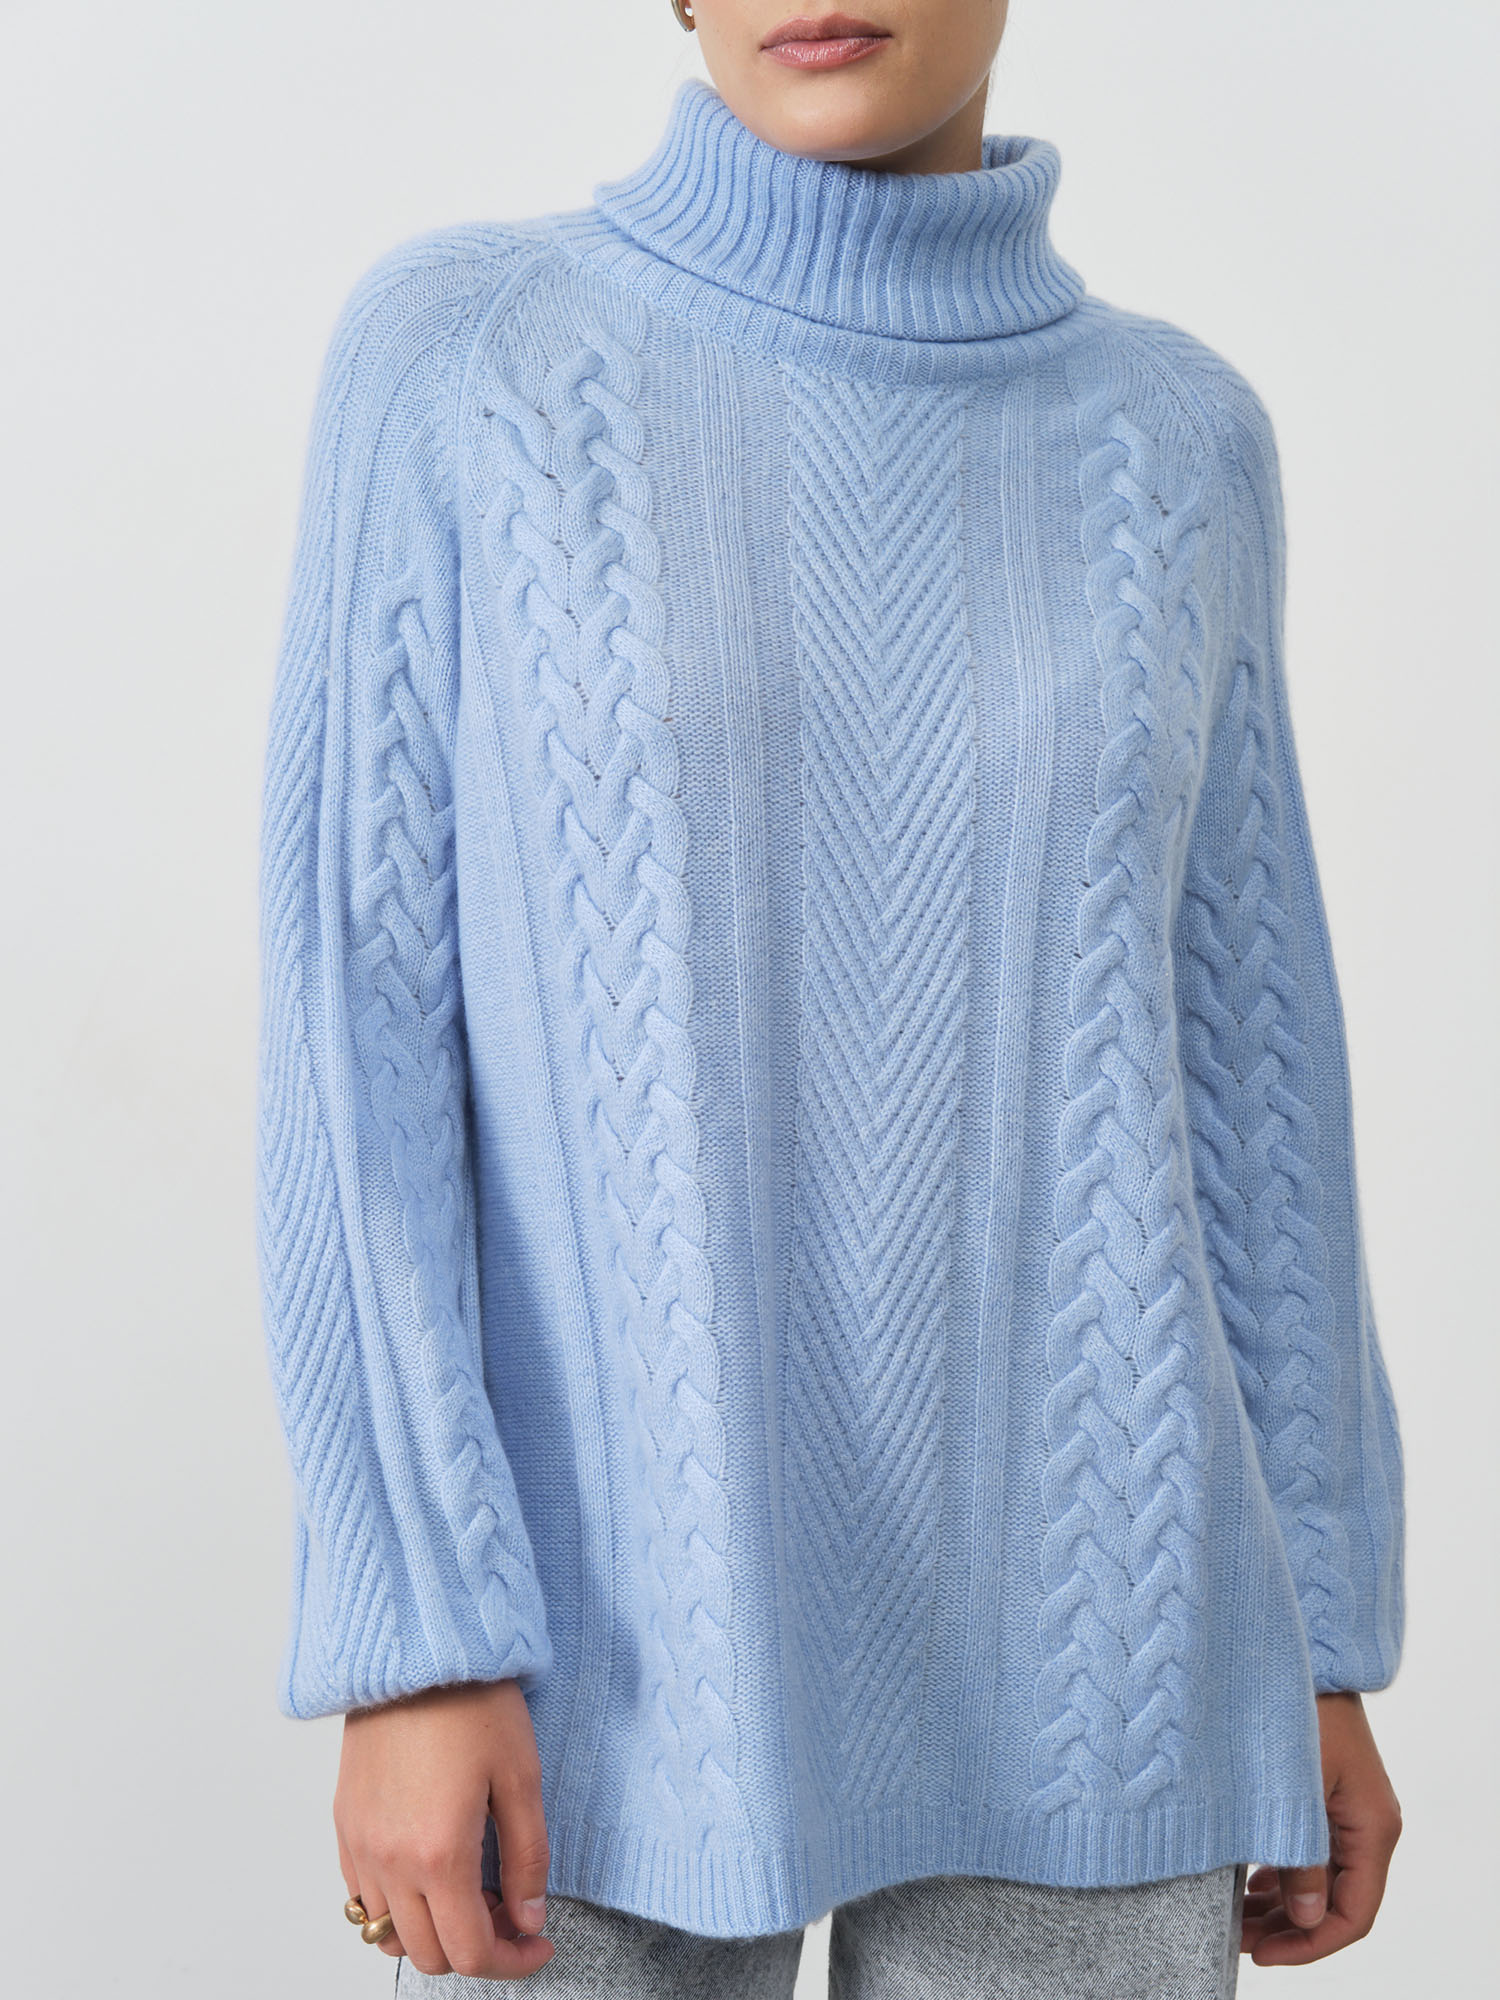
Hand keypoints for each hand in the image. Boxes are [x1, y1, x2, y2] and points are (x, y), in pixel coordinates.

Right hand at [334, 1677, 555, 1980]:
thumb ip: (527, 1859)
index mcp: (439, 1855)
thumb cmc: (472, 1701)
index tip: (538, 1945)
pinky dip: (396, 1905)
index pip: (470, 1952)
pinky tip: (431, 1871)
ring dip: (434, 1930)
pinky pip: (361, 1897)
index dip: (511, 1962)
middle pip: (428, 1954)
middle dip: (476, 1948)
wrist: (416, 1649)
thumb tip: (527, 1918)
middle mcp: (390, 1861)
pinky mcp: (344, 1823)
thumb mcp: (521, 1778)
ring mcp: (360, 1845)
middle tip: (510, 1912)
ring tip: (473, 1890)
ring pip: (389, 1933)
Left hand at [1241, 1690, 1401, 1966]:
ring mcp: (1345, 1808)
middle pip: (1336, 1903)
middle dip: (1289, 1930)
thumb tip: (1307, 1919)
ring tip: (1234, 1919)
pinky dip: (1279, 1872)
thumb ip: (1302, 1858)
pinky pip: (1307, 1850)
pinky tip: (1246, 1884)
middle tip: (1237, 1941)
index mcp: (1372, 1827)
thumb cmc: (1297, 1708)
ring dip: (1280, 1905)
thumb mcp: (1297, 1790)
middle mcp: (1366, 1823)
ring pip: (1319, 1879)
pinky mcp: (1321, 1792)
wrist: (1299, 1649)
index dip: (1310, 1944)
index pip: (1354, 1916)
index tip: (1261, 1955)